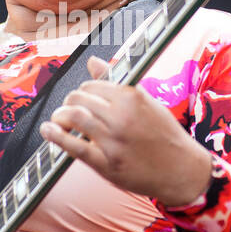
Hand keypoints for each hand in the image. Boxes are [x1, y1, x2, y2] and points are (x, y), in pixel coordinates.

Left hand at [38, 55, 213, 206]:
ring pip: (73, 118)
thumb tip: (93, 61)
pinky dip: (56, 137)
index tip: (82, 99)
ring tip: (58, 121)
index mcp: (132, 97)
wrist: (182, 170)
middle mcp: (121, 116)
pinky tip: (48, 131)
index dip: (83, 92)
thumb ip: (117, 82)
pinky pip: (74, 146)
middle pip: (78, 99)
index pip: (91, 85)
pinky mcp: (107, 163)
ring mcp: (113, 140)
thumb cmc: (164, 135)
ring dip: (59, 117)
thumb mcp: (146, 103)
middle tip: (67, 111)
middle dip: (68, 103)